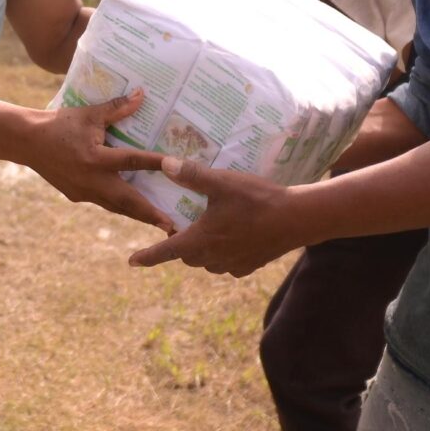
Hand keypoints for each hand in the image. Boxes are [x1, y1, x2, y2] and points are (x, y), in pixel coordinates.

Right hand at [25, 89, 177, 231]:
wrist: (27, 141)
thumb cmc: (60, 124)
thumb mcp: (89, 114)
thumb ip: (117, 108)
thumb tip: (141, 95)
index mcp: (96, 158)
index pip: (133, 161)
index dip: (156, 164)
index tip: (178, 171)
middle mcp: (92, 180)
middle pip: (128, 201)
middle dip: (151, 215)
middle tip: (172, 227)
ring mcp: (83, 192)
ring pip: (116, 207)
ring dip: (138, 215)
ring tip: (159, 224)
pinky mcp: (76, 195)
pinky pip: (102, 202)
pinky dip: (119, 206)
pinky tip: (131, 207)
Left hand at [127, 157, 304, 274]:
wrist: (297, 219)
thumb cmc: (257, 199)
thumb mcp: (222, 182)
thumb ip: (192, 174)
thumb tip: (164, 164)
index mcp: (200, 240)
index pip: (166, 251)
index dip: (147, 257)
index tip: (132, 261)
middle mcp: (213, 258)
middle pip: (186, 256)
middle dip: (179, 245)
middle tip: (181, 226)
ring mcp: (233, 264)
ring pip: (207, 262)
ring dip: (202, 250)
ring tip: (208, 231)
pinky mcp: (250, 266)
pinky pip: (228, 264)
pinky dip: (224, 254)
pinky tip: (233, 238)